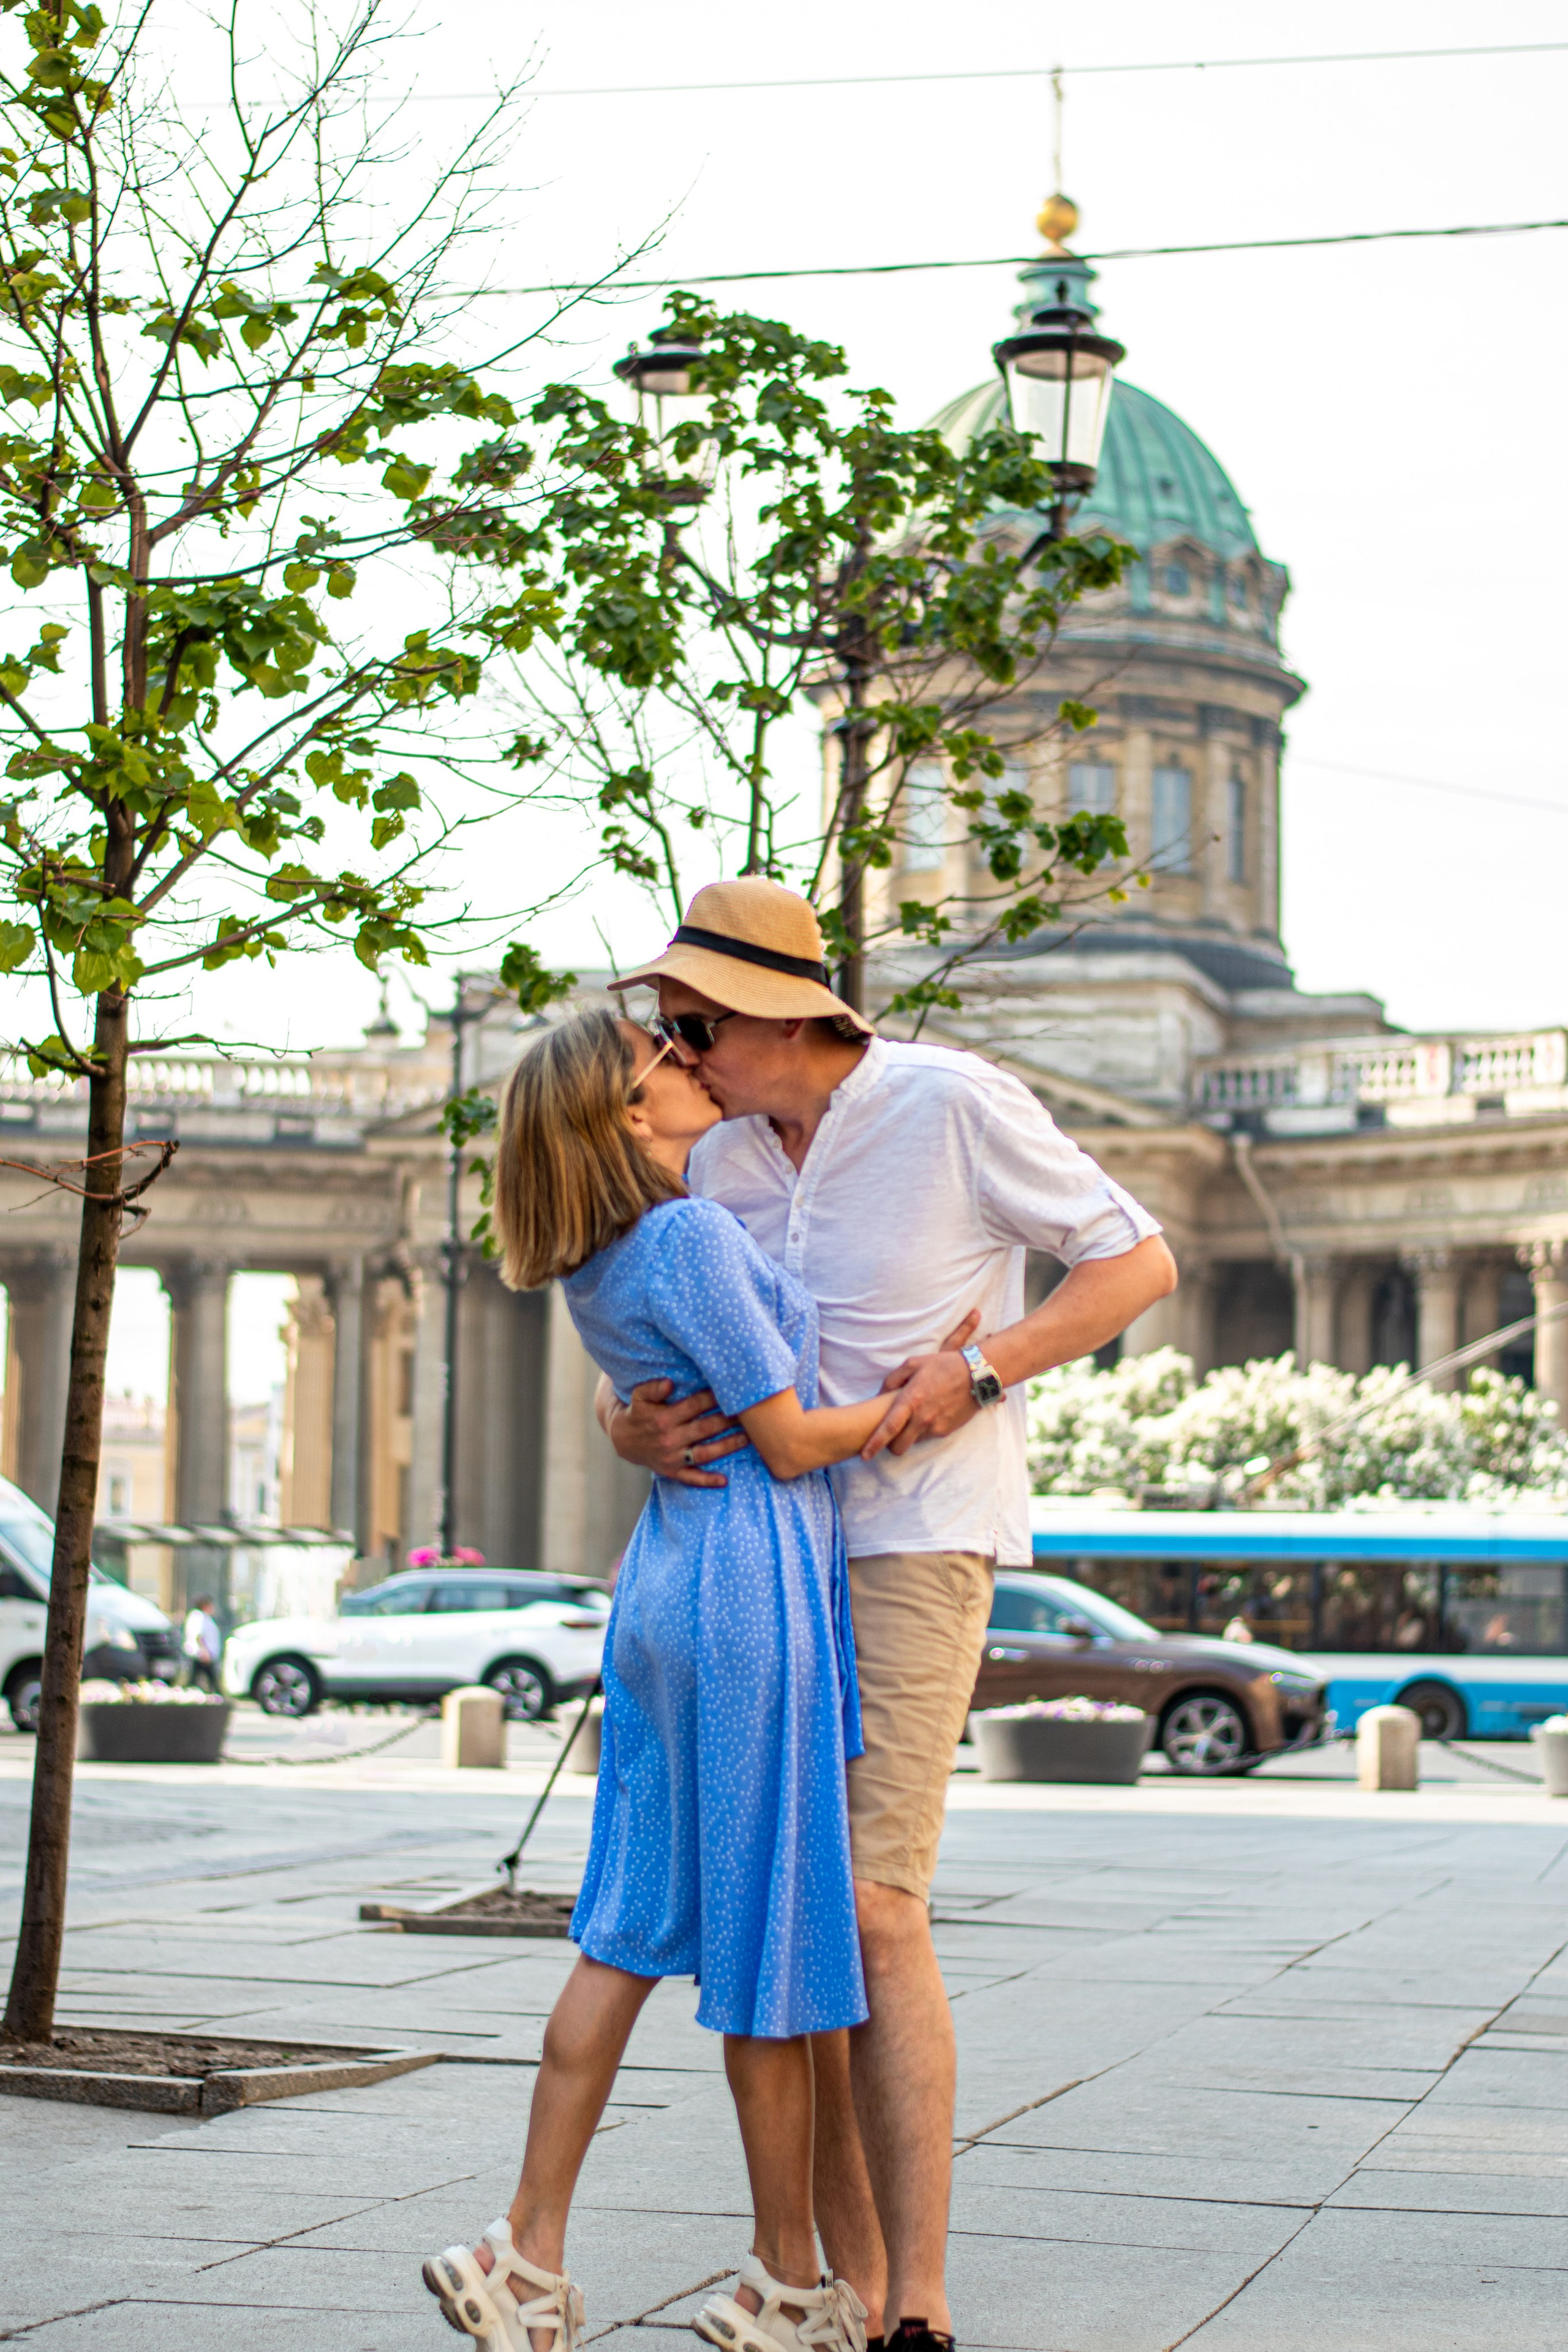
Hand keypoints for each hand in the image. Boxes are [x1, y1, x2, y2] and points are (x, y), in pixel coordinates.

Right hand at [607, 1378, 747, 1487]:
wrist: (623, 1440)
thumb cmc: (637, 1413)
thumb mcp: (639, 1396)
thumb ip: (653, 1388)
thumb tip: (670, 1383)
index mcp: (663, 1418)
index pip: (694, 1405)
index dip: (713, 1398)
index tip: (731, 1391)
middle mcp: (670, 1439)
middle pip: (705, 1428)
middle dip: (727, 1420)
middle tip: (749, 1413)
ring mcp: (672, 1457)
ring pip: (704, 1453)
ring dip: (727, 1446)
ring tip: (747, 1438)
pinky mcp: (672, 1471)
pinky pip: (691, 1478)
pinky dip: (707, 1480)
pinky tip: (724, 1480)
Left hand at [860, 1311, 983, 1459]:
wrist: (977, 1375)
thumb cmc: (943, 1366)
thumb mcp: (913, 1364)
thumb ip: (892, 1379)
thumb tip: (879, 1395)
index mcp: (911, 1399)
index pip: (889, 1428)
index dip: (874, 1444)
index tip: (864, 1455)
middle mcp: (922, 1417)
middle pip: (899, 1447)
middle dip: (891, 1446)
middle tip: (890, 1436)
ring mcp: (935, 1426)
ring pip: (913, 1442)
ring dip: (909, 1436)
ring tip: (915, 1417)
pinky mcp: (946, 1431)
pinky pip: (928, 1436)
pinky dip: (924, 1430)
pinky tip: (930, 1414)